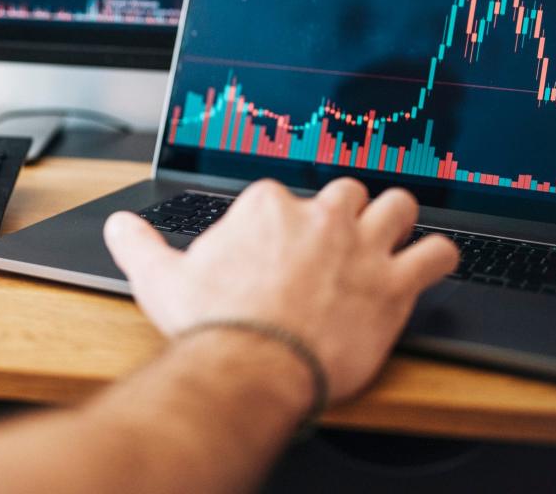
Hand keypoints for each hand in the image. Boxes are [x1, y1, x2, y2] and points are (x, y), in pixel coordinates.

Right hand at [104, 178, 457, 400]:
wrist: (253, 366)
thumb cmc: (212, 323)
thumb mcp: (159, 278)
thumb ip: (138, 245)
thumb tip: (118, 227)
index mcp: (266, 205)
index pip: (282, 194)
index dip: (281, 221)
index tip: (276, 246)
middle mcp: (319, 215)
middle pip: (346, 190)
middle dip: (344, 211)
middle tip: (335, 240)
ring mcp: (361, 246)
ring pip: (398, 206)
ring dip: (396, 220)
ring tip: (389, 238)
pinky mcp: (394, 284)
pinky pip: (437, 253)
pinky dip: (436, 257)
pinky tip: (427, 265)